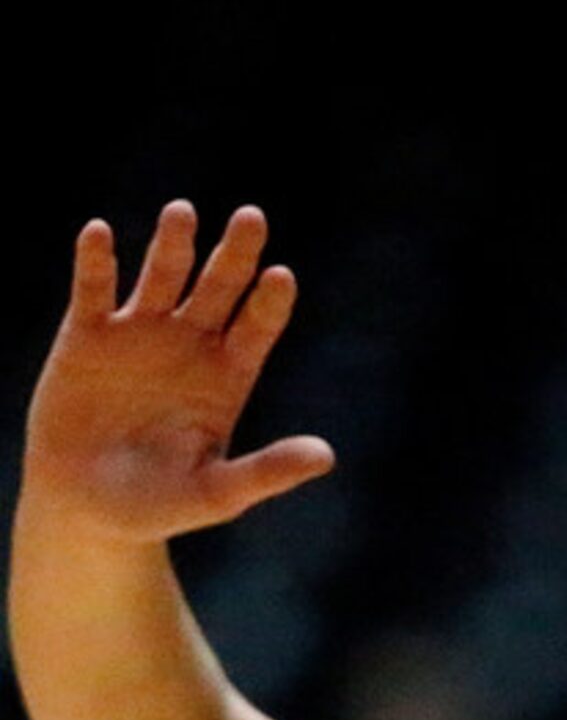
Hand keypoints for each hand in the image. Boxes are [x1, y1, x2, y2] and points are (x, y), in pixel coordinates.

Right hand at [21, 202, 332, 544]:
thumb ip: (267, 472)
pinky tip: (98, 233)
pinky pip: (94, 289)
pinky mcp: (87, 335)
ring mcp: (139, 334)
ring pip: (162, 276)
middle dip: (235, 255)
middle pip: (219, 289)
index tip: (281, 277)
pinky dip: (95, 262)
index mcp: (227, 377)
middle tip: (253, 216)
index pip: (257, 328)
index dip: (269, 303)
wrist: (88, 506)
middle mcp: (190, 346)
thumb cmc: (160, 504)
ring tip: (183, 212)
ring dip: (172, 244)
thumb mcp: (218, 493)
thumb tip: (326, 457)